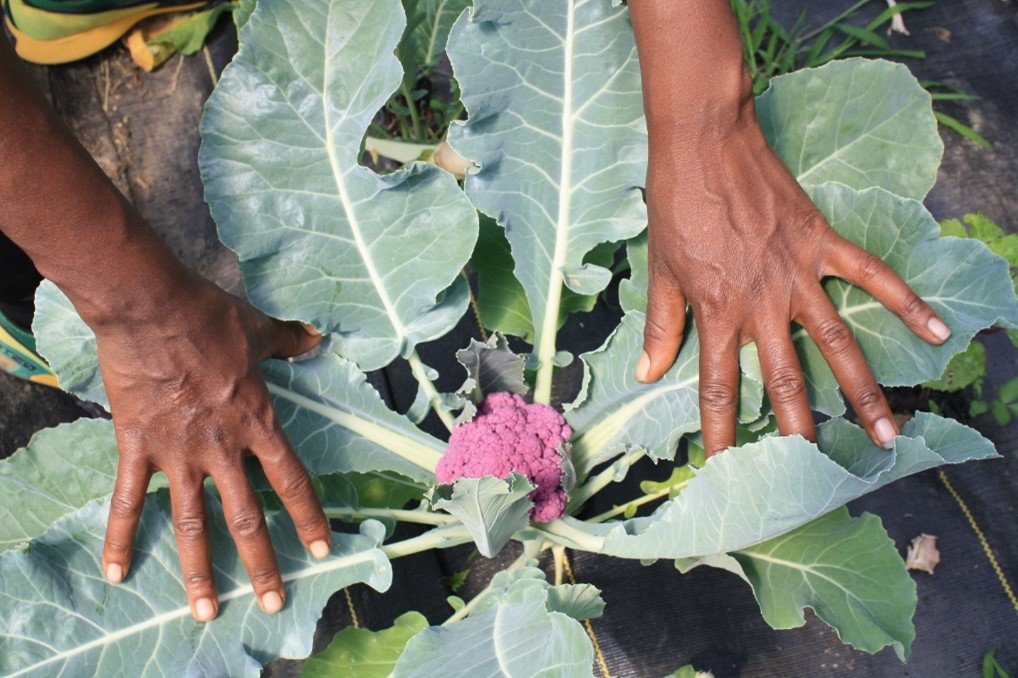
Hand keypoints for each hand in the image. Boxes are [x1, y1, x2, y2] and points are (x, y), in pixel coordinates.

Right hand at [96, 271, 329, 620]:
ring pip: (192, 523)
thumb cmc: (208, 316)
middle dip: (262, 564)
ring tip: (206, 610)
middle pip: (247, 517)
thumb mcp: (258, 328)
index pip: (291, 480)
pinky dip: (119, 537)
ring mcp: (178, 452)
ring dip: (200, 570)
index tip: (322, 548)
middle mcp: (222, 446)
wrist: (150, 306)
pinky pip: (126, 501)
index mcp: (257, 421)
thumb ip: (289, 341)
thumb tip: (315, 336)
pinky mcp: (137, 446)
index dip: (309, 517)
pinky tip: (115, 573)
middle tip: (272, 601)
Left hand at [635, 110, 950, 454]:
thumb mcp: (659, 269)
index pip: (718, 387)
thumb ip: (661, 325)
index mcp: (716, 311)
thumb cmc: (676, 206)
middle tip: (818, 471)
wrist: (704, 142)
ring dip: (863, 391)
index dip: (720, 432)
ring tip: (886, 434)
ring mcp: (796, 273)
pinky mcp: (821, 242)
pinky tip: (937, 332)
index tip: (726, 468)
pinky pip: (871, 276)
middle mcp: (761, 302)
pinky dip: (905, 302)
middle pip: (784, 378)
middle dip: (801, 429)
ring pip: (837, 342)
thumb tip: (645, 373)